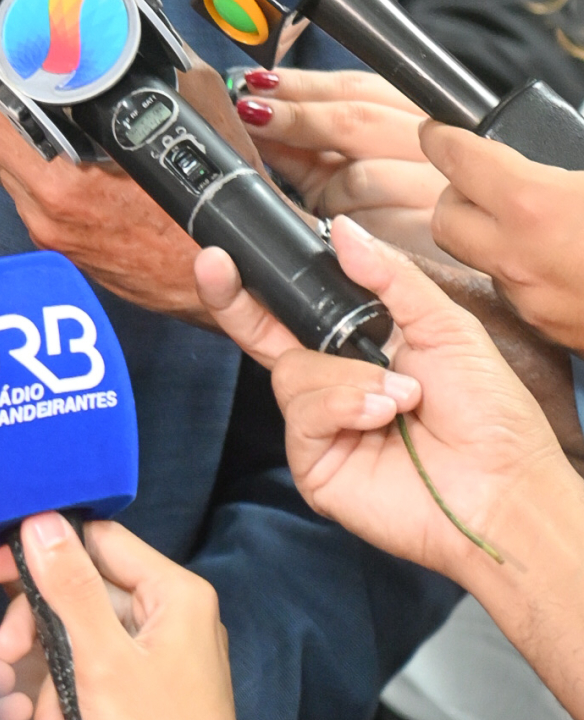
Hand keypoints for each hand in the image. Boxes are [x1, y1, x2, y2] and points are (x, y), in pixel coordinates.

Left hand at [0, 70, 254, 327]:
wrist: (236, 285)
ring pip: (15, 171)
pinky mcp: (67, 251)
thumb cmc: (218, 214)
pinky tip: (91, 161)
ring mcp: (54, 238)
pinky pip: (38, 198)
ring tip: (76, 127)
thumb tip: (133, 30)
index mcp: (62, 188)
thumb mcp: (199, 120)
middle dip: (19, 111)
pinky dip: (55, 174)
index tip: (19, 66)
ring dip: (37, 145)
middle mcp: (47, 217)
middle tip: (52, 89)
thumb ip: (160, 67)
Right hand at [0, 514, 299, 719]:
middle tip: (5, 658)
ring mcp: (164, 658)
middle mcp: (173, 616)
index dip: (44, 550)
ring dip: (57, 694)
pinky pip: (104, 683)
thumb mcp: (101, 661)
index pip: (98, 541)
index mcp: (173, 593)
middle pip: (86, 599)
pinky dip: (81, 716)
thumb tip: (40, 521)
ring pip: (88, 649)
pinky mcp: (154, 695)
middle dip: (42, 640)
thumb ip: (70, 587)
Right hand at [195, 214, 578, 582]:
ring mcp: (321, 425)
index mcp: (359, 346)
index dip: (262, 277)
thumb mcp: (445, 326)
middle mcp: (331, 382)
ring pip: (291, 373)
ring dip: (347, 377)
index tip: (231, 245)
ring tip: (401, 395)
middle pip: (261, 333)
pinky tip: (382, 415)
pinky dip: (342, 406)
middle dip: (233, 298)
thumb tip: (341, 231)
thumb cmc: (489, 416)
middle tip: (215, 264)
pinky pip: (302, 415)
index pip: (298, 306)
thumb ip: (390, 275)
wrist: (504, 488)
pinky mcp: (316, 464)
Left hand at [234, 64, 444, 253]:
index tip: (257, 83)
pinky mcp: (432, 238)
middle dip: (298, 117)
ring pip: (360, 176)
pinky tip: (340, 228)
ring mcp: (439, 193)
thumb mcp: (341, 168)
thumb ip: (303, 141)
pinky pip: (370, 226)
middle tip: (252, 114)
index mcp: (420, 118)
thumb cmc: (380, 211)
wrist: (431, 272)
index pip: (360, 87)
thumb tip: (252, 112)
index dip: (304, 84)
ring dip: (326, 186)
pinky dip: (346, 225)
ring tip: (317, 198)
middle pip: (358, 120)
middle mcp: (439, 149)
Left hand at [423, 122, 583, 354]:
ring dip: (488, 237)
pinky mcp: (553, 331)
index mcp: (532, 204)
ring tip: (526, 220)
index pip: (455, 159)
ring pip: (479, 261)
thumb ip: (571, 156)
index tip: (438, 129)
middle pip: (444, 220)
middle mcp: (519, 257)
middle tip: (482, 179)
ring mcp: (534, 300)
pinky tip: (557, 257)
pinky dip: (523, 271)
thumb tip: (562, 145)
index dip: (441, 137)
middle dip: (455, 194)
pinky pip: (516, 293)